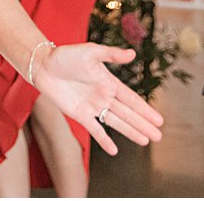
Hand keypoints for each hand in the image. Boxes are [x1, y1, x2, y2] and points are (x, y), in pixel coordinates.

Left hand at [34, 42, 163, 155]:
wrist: (43, 65)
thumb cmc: (66, 55)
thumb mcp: (90, 52)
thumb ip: (111, 54)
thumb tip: (132, 54)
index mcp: (109, 82)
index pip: (131, 99)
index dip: (145, 110)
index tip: (159, 120)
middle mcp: (103, 96)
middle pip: (127, 113)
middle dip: (143, 124)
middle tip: (159, 136)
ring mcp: (92, 107)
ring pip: (115, 122)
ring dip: (130, 132)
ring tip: (145, 141)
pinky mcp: (79, 114)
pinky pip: (94, 129)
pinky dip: (104, 140)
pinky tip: (114, 150)